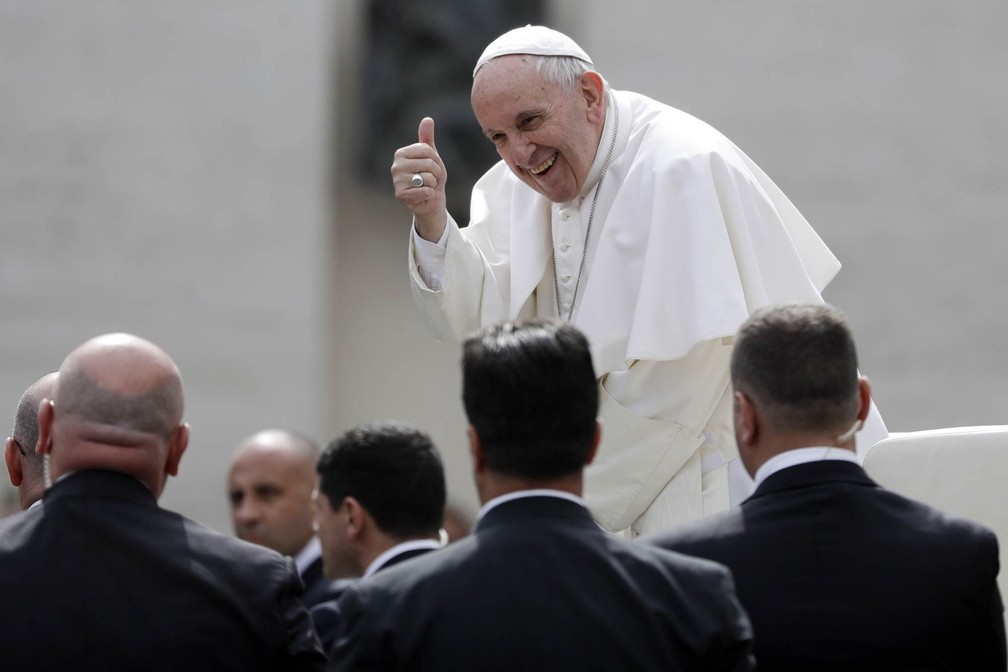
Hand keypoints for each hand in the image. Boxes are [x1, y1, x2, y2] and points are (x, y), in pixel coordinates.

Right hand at [391, 117, 447, 241]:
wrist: (430, 199)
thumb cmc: (430, 176)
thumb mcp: (431, 156)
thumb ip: (427, 138)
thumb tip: (427, 119)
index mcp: (401, 154)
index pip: (427, 150)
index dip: (435, 160)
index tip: (431, 167)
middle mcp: (395, 166)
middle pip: (429, 163)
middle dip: (435, 173)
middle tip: (430, 179)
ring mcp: (396, 181)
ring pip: (428, 178)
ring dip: (432, 185)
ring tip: (425, 187)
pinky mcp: (401, 195)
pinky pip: (426, 190)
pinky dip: (429, 194)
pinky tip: (423, 196)